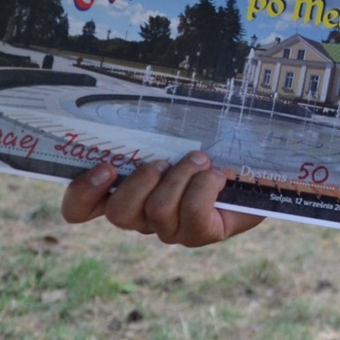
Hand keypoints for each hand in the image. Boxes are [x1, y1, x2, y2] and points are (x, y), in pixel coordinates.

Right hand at [60, 151, 263, 246]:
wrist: (257, 171)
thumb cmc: (208, 149)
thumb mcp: (175, 137)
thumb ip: (151, 133)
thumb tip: (140, 103)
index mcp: (128, 193)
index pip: (81, 210)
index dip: (82, 195)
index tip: (105, 168)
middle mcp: (143, 217)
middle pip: (119, 213)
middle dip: (141, 180)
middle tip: (162, 161)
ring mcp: (171, 230)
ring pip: (156, 210)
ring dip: (180, 175)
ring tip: (201, 160)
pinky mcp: (200, 235)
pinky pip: (191, 213)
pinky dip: (205, 186)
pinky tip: (218, 176)